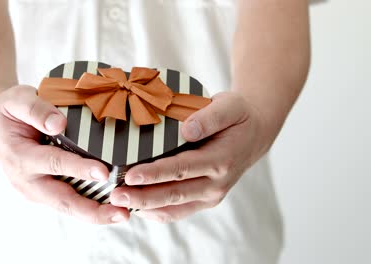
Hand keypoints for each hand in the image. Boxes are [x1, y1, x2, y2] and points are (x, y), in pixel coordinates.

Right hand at [0, 85, 128, 223]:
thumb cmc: (10, 110)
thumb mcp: (17, 100)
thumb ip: (36, 110)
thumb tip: (58, 123)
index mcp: (20, 157)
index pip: (54, 163)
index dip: (79, 168)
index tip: (104, 173)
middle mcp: (26, 180)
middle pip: (62, 200)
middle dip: (92, 210)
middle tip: (121, 214)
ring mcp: (34, 190)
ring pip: (67, 206)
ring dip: (95, 214)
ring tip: (122, 215)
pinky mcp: (43, 192)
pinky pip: (68, 202)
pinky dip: (90, 207)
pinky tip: (113, 209)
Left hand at [110, 91, 271, 222]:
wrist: (255, 134)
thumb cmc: (238, 116)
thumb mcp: (230, 106)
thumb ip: (210, 117)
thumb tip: (187, 130)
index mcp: (221, 160)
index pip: (182, 169)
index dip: (155, 173)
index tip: (130, 175)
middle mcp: (216, 184)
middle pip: (174, 194)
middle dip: (142, 196)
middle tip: (115, 195)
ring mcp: (211, 196)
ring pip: (174, 207)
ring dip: (145, 207)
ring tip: (118, 203)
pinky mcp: (204, 200)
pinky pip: (178, 211)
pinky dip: (156, 211)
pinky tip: (135, 206)